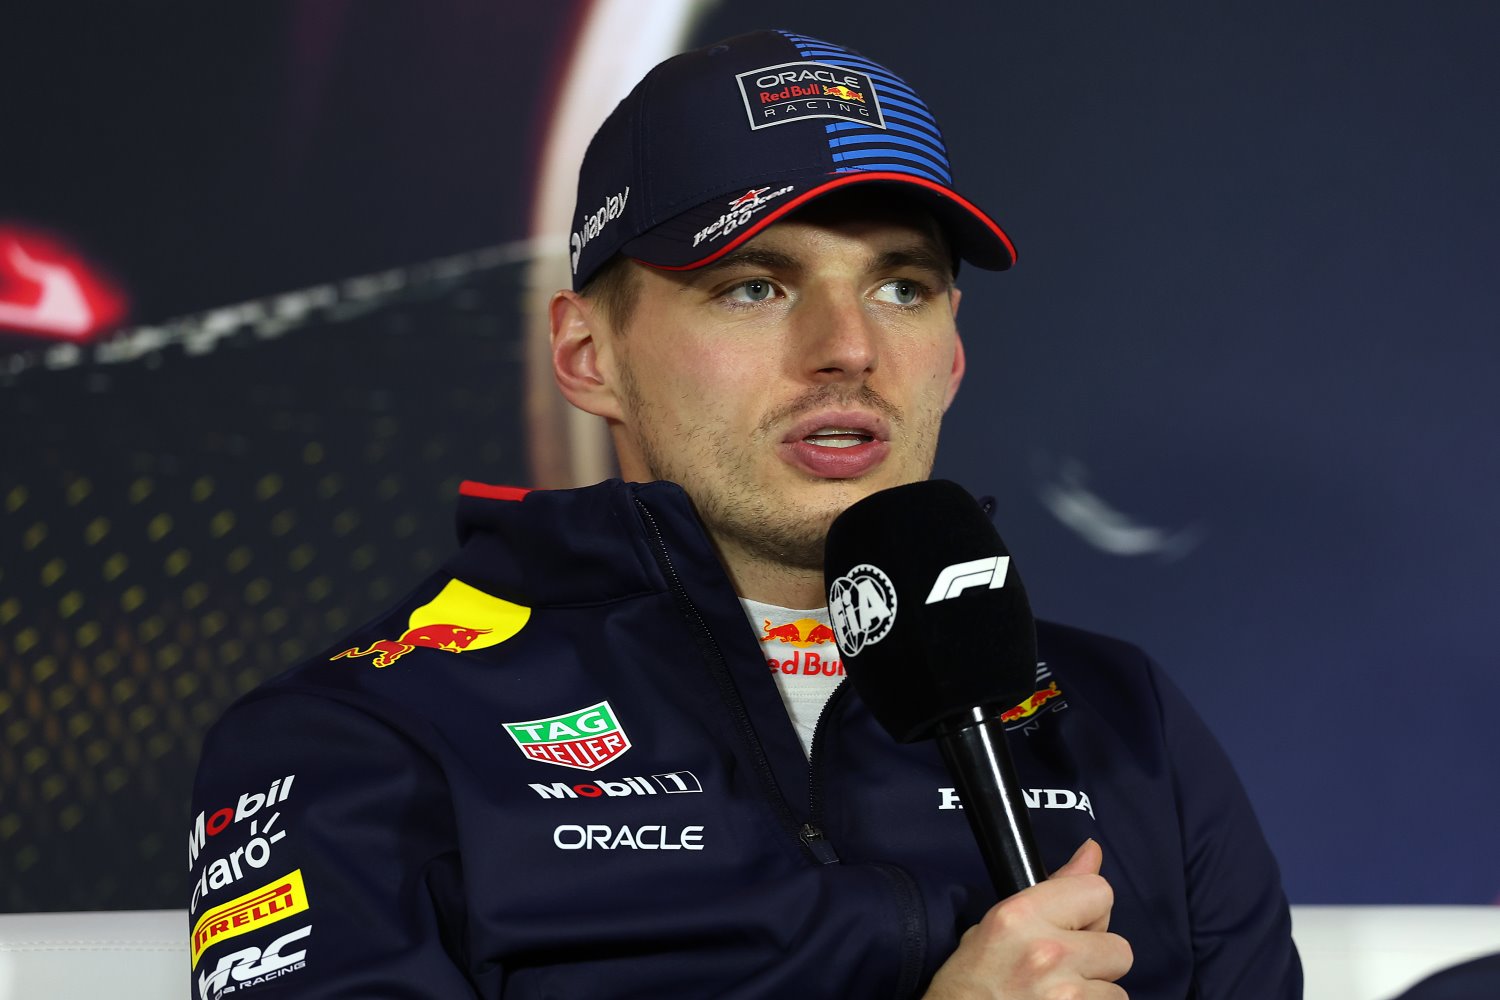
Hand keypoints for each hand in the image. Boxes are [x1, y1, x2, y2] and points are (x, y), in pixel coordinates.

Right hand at [922, 839, 1132, 998]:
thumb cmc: (968, 984)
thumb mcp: (997, 925)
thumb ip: (1054, 890)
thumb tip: (1092, 851)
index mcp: (1021, 916)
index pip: (1099, 892)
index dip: (1090, 912)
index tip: (1072, 927)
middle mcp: (1047, 952)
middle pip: (1119, 948)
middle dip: (1096, 960)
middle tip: (1062, 971)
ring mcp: (1065, 995)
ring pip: (1117, 990)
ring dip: (1093, 994)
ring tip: (1056, 996)